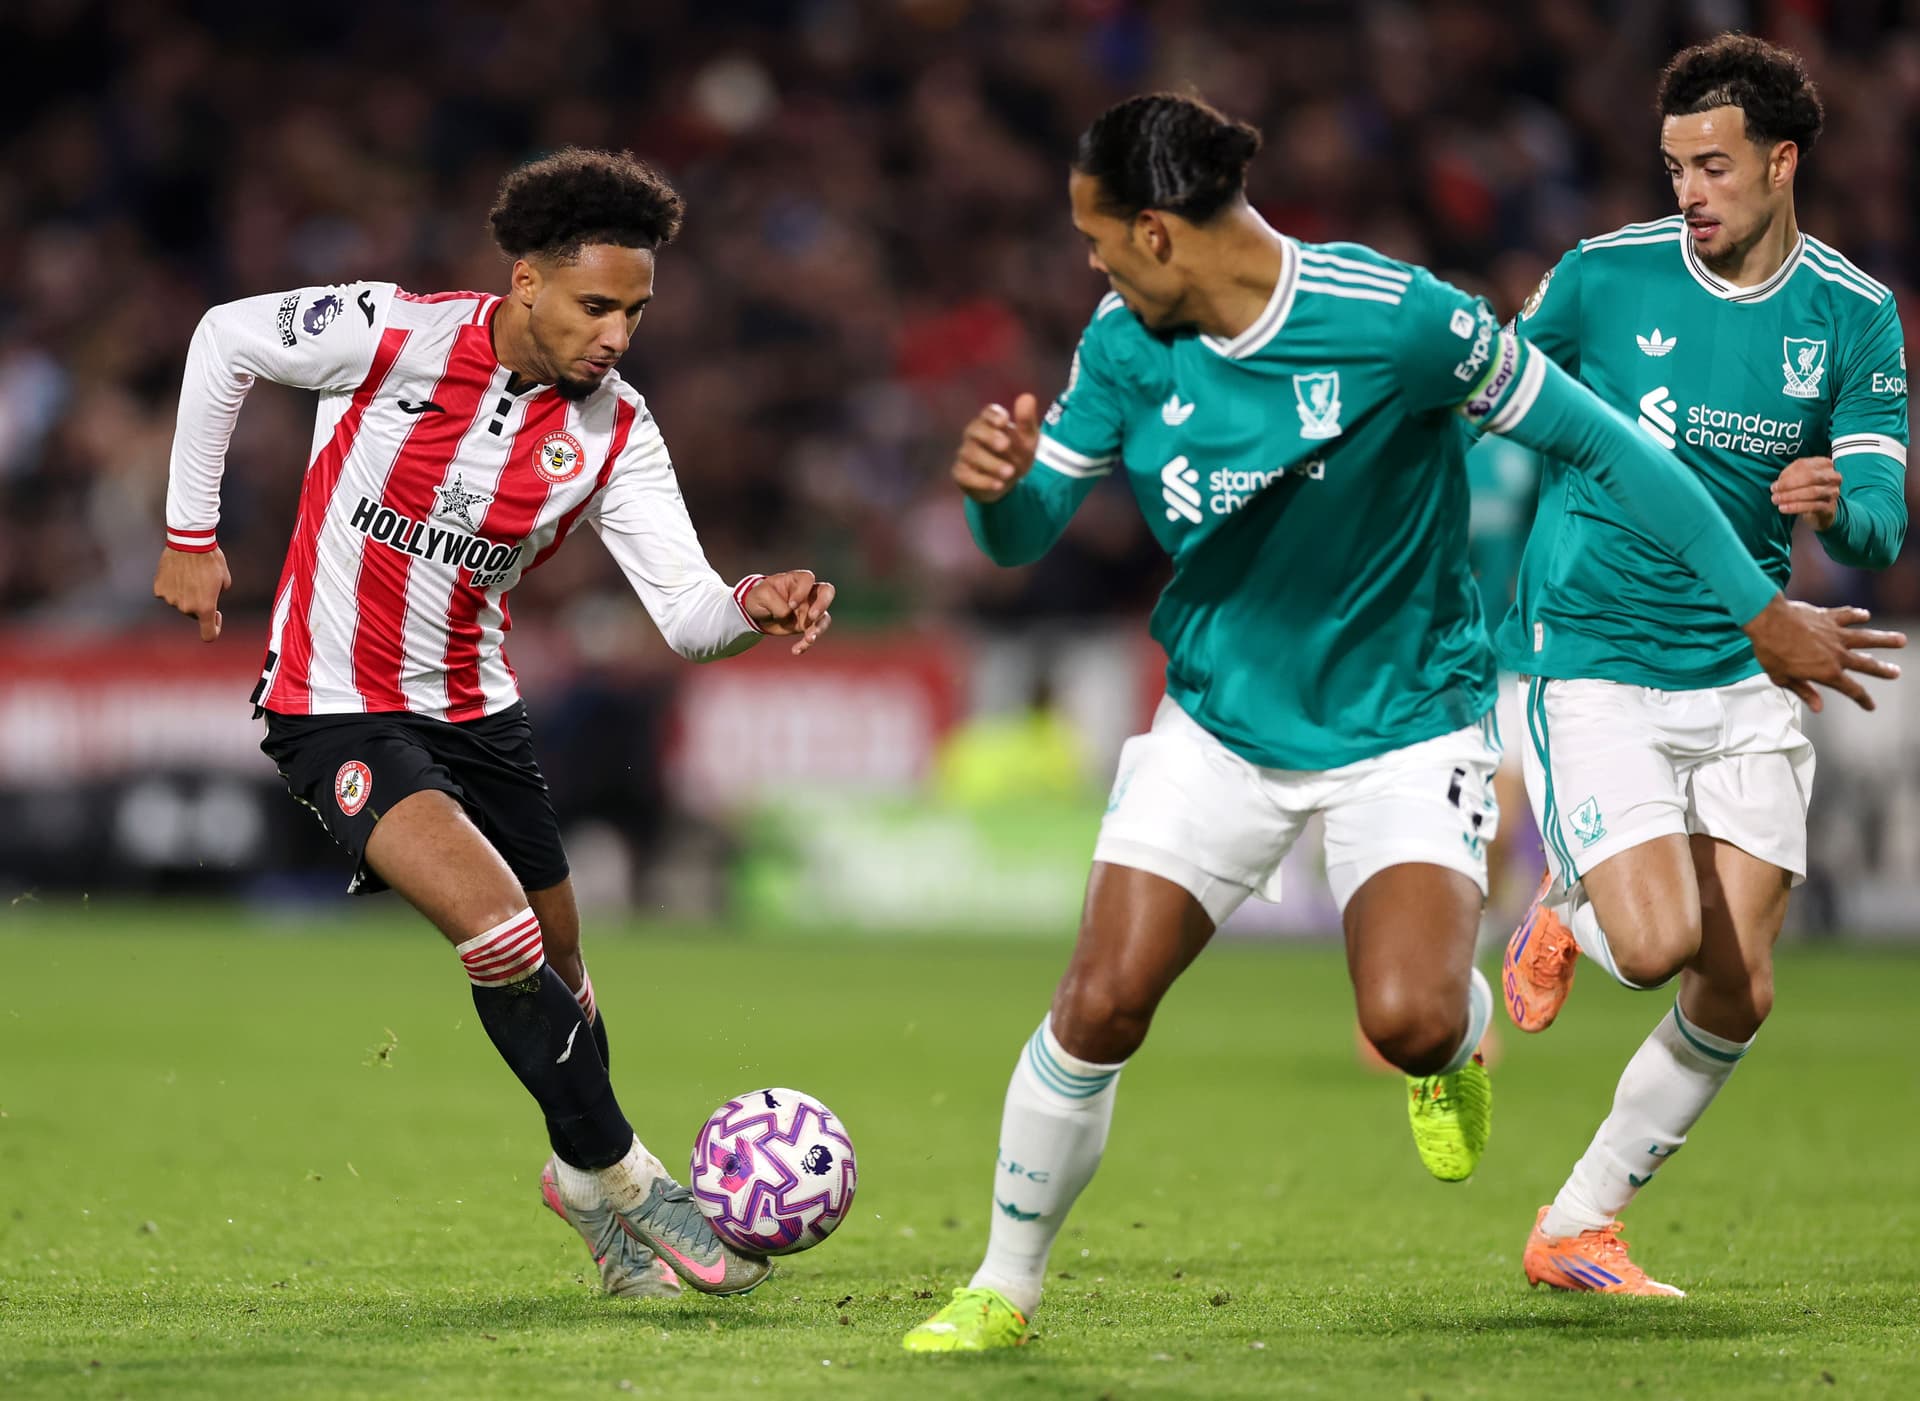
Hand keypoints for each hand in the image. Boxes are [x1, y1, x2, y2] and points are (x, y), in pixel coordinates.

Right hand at [153, 546, 231, 641]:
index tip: (216, 617)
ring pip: (180, 603)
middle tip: (204, 585)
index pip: (208, 635)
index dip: (214, 629)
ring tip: (190, 574)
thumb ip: (217, 595)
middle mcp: (186, 607)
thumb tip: (209, 599)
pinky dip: (173, 587)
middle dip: (200, 604)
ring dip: (186, 594)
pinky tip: (178, 573)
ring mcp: (171, 599)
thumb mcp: (224, 580)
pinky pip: (168, 593)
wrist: (189, 542)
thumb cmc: (211, 559)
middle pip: (194, 614)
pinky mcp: (159, 590)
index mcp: (205, 607)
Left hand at [743, 569, 834, 655]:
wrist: (757, 614)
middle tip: (812, 616)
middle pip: (827, 591)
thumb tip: (788, 613)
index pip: (808, 579)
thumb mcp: (760, 596)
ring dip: (818, 629)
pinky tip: (796, 650)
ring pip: (824, 617)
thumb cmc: (760, 597)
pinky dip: (806, 643)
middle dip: (823, 604)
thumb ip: (774, 602)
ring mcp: (810, 609)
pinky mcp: (807, 626)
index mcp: (795, 580)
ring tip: (808, 639)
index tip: (791, 605)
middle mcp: (807, 593)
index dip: (803, 591)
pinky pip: (814, 634)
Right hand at [951, 393, 1040, 502]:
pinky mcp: (960, 473)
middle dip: (989, 437)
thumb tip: (1027, 397)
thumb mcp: (1027, 440)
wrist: (1007, 483)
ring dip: (992, 463)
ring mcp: (965, 454)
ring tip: (1010, 472)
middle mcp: (974, 435)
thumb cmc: (1016, 454)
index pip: (987, 413)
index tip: (1004, 421)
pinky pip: (966, 475)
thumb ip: (1026, 421)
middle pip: (975, 430)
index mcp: (990, 422)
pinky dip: (982, 481)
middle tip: (1005, 445)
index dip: (993, 415)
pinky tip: (998, 485)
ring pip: (972, 454)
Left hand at [1742, 595, 1904, 711]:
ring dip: (1884, 639)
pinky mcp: (1829, 617)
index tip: (1871, 706)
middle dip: (1883, 670)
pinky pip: (1847, 615)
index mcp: (1826, 672)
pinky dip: (1857, 614)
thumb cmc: (1770, 651)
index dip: (1863, 699)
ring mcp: (1835, 634)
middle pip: (1866, 664)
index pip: (1851, 689)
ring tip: (1901, 640)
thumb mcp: (1783, 678)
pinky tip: (1866, 615)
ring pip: (1866, 638)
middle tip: (1897, 672)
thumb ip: (1804, 691)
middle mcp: (1837, 654)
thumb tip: (1818, 707)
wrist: (1767, 621)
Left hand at [1771, 455, 1840, 531]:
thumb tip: (1780, 481)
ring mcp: (1833, 491)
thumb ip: (1790, 474)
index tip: (1775, 484)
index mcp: (1825, 464)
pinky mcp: (1830, 506)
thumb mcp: (1799, 477)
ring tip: (1776, 500)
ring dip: (1791, 496)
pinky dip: (1796, 507)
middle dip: (1789, 484)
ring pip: (1812, 492)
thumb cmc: (1807, 488)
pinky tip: (1784, 508)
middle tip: (1774, 491)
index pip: (1805, 465)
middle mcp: (1833, 476)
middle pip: (1811, 477)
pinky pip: (1812, 506)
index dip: (1787, 474)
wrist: (1820, 508)